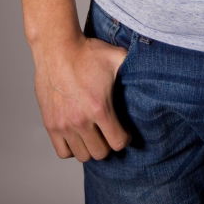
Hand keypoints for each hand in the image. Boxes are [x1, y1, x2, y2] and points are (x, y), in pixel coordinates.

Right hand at [32, 34, 131, 161]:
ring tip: (94, 135)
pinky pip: (63, 152)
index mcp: (99, 108)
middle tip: (109, 133)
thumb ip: (134, 66)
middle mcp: (80, 120)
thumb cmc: (87, 52)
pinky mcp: (50, 124)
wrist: (57, 48)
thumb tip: (153, 66)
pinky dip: (72, 148)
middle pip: (100, 153)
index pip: (118, 143)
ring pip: (82, 155)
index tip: (124, 132)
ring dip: (91, 148)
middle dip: (108, 145)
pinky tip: (78, 136)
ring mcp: (63, 124)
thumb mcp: (117, 56)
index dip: (124, 138)